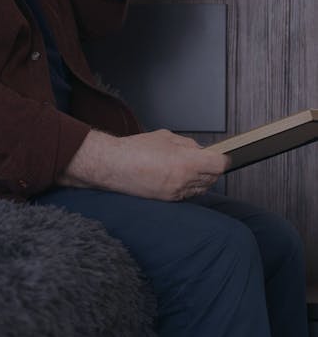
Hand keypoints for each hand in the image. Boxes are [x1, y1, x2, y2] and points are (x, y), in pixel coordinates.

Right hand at [60, 129, 229, 200]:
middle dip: (211, 167)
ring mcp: (176, 193)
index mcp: (185, 162)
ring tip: (190, 167)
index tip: (223, 156)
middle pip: (213, 178)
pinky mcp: (168, 200)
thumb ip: (187, 144)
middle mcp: (183, 181)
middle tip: (204, 159)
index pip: (218, 165)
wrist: (113, 166)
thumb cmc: (135, 149)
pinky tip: (179, 176)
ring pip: (202, 188)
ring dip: (202, 178)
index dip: (223, 159)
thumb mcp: (166, 137)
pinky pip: (189, 194)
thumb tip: (201, 150)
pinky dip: (189, 186)